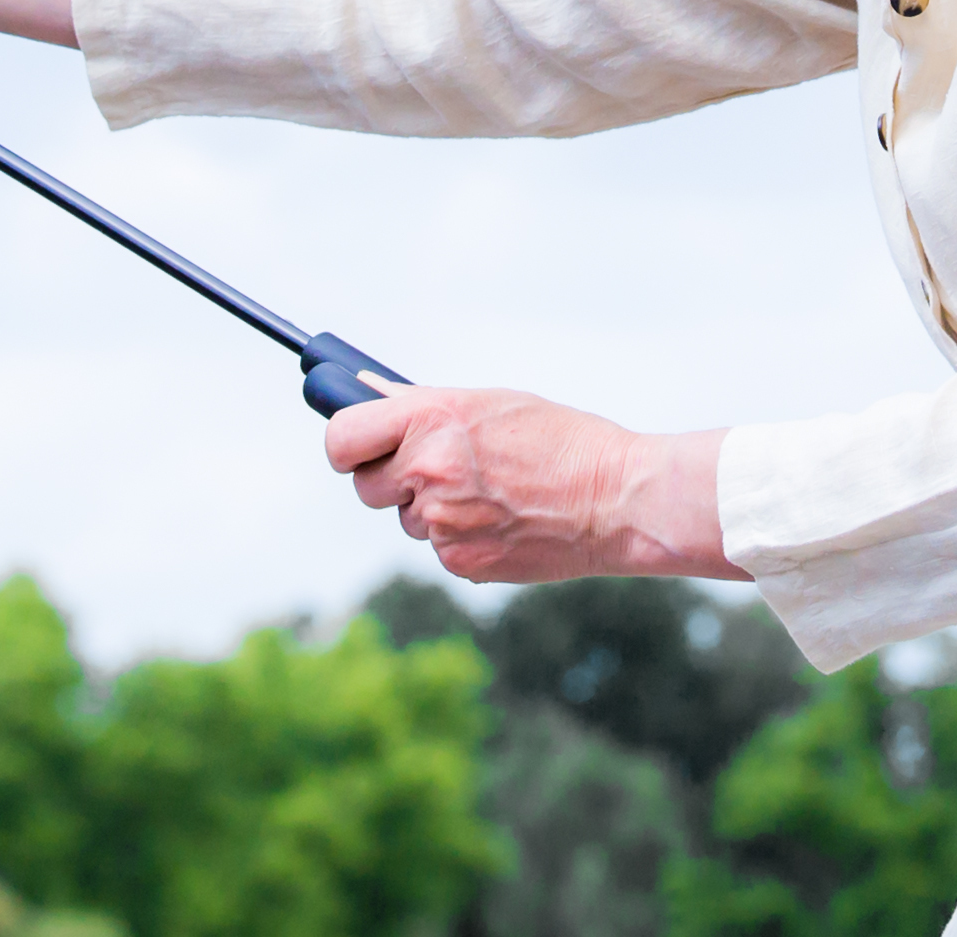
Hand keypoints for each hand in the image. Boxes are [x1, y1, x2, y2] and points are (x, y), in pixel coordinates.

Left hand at [322, 383, 734, 584]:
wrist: (615, 497)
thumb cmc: (558, 439)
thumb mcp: (486, 403)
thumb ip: (422, 405)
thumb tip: (366, 393)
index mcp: (430, 418)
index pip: (341, 438)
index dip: (345, 444)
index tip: (357, 447)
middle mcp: (427, 468)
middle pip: (366, 486)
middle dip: (391, 480)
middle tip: (432, 470)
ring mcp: (442, 521)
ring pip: (409, 519)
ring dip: (432, 509)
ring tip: (490, 492)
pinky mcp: (460, 561)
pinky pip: (440, 548)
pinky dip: (463, 538)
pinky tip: (504, 520)